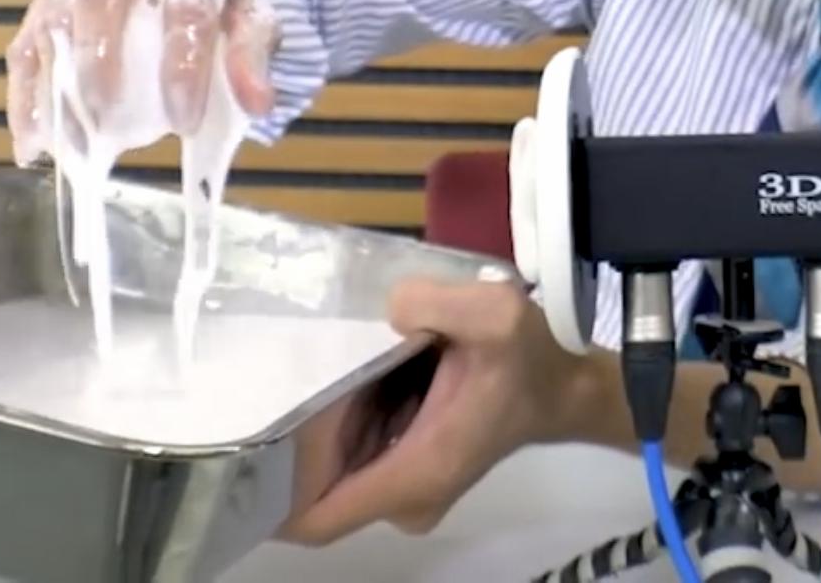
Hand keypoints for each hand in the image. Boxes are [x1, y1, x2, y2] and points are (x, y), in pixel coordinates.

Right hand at [5, 0, 278, 164]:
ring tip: (68, 148)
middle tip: (108, 128)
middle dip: (100, 67)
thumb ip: (253, 57)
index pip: (188, 9)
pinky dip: (25, 95)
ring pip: (54, 19)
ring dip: (54, 87)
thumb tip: (257, 104)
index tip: (185, 123)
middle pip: (101, 0)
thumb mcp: (253, 19)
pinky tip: (34, 143)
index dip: (183, 68)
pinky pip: (27, 42)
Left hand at [279, 276, 596, 543]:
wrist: (565, 384)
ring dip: (322, 425)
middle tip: (284, 375)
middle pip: (317, 486)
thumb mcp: (494, 312)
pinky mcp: (410, 470)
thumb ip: (435, 303)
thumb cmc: (531, 357)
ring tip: (316, 367)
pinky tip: (352, 374)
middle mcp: (406, 497)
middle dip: (296, 437)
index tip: (254, 432)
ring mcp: (408, 489)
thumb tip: (390, 306)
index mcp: (416, 472)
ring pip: (335, 469)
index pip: (315, 517)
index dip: (274, 486)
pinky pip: (355, 456)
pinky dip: (346, 422)